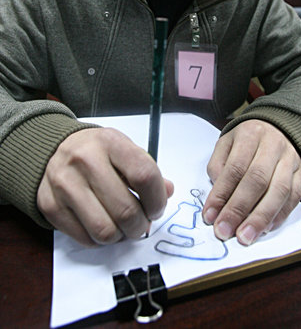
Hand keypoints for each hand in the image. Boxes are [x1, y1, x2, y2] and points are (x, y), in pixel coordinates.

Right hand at [37, 128, 173, 245]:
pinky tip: (103, 226)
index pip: (144, 176)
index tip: (157, 208)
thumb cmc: (97, 152)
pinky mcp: (51, 206)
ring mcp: (65, 184)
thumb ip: (146, 171)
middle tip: (142, 224)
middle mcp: (85, 160)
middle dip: (141, 225)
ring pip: (105, 231)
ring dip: (121, 237)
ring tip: (123, 228)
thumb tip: (167, 192)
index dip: (157, 200)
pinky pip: (85, 239)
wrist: (55, 149)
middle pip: (126, 210)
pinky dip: (100, 240)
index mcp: (110, 142)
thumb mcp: (124, 149)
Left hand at [202, 120, 300, 244]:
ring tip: (245, 236)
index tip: (210, 216)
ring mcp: (291, 160)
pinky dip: (279, 216)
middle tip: (225, 230)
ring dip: (260, 218)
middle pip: (257, 180)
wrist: (279, 130)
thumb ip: (218, 166)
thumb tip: (217, 196)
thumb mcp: (226, 143)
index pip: (235, 167)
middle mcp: (274, 145)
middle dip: (239, 209)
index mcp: (250, 134)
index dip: (221, 194)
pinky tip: (264, 229)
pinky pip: (294, 198)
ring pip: (279, 191)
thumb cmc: (248, 141)